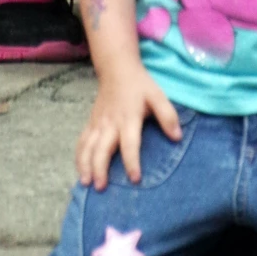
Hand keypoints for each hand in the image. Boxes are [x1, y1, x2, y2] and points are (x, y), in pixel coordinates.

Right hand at [75, 64, 181, 188]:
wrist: (116, 68)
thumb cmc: (139, 85)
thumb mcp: (157, 96)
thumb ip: (168, 116)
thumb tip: (177, 138)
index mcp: (128, 118)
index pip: (129, 144)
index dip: (132, 161)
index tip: (134, 179)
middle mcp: (110, 123)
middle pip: (102, 148)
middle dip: (100, 168)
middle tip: (101, 188)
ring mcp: (98, 123)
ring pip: (88, 146)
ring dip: (85, 165)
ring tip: (85, 183)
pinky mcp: (91, 122)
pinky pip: (82, 141)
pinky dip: (79, 156)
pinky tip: (80, 170)